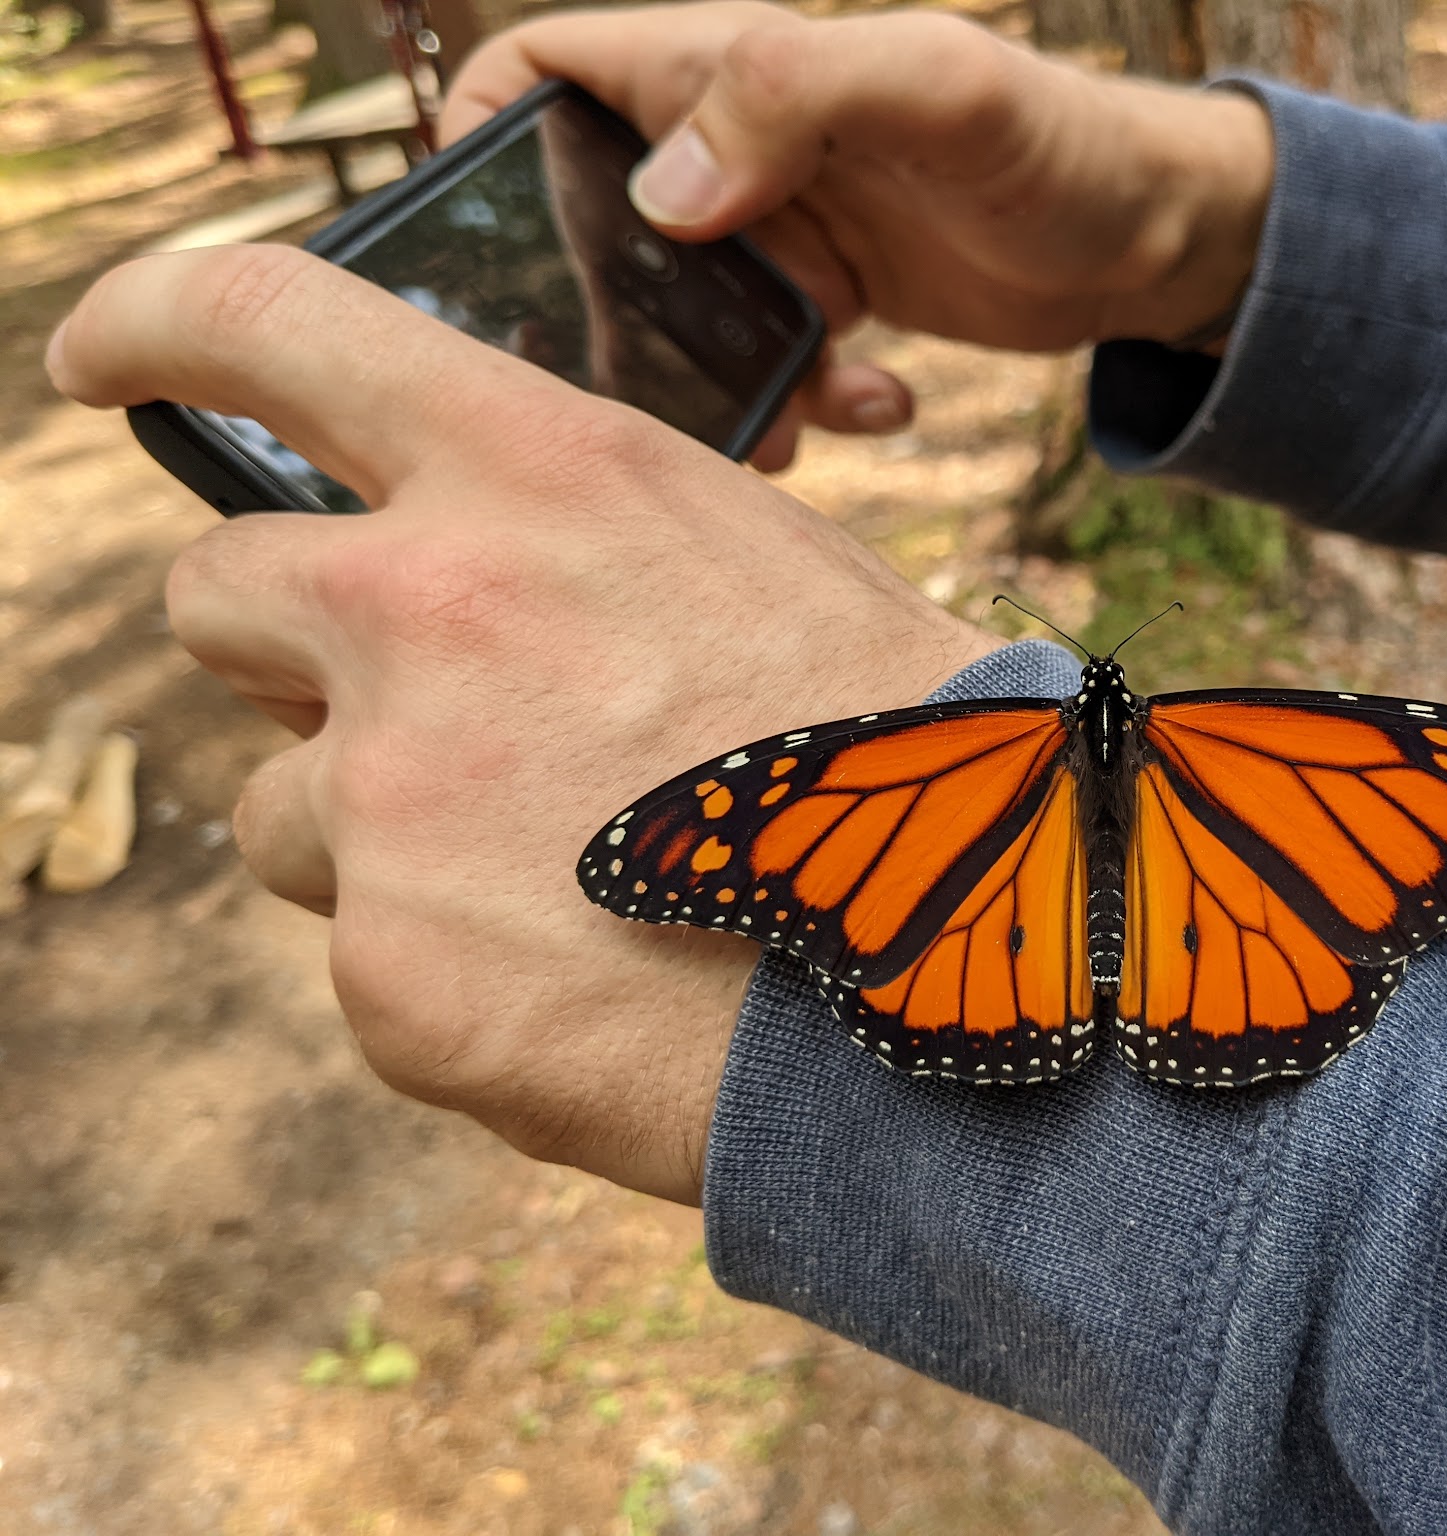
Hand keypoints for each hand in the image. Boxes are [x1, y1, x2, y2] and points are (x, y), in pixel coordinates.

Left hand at [47, 244, 999, 1202]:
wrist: (969, 962)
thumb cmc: (893, 748)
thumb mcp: (742, 564)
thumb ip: (564, 539)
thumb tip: (447, 570)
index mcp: (538, 473)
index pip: (262, 323)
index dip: (151, 315)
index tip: (106, 353)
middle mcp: (429, 611)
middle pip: (220, 595)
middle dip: (292, 654)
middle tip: (418, 716)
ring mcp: (392, 799)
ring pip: (281, 805)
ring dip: (378, 832)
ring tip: (560, 880)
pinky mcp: (390, 971)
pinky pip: (364, 950)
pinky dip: (450, 965)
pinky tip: (589, 981)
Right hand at [442, 2, 1273, 466]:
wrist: (1154, 239)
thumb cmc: (1060, 140)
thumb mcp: (937, 92)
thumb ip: (795, 99)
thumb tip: (663, 190)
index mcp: (725, 66)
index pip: (544, 71)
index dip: (484, 135)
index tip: (477, 240)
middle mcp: (734, 145)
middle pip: (594, 224)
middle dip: (609, 314)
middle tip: (649, 392)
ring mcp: (777, 229)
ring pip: (678, 317)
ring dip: (717, 384)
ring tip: (793, 422)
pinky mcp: (824, 301)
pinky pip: (767, 366)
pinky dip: (805, 403)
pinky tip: (878, 402)